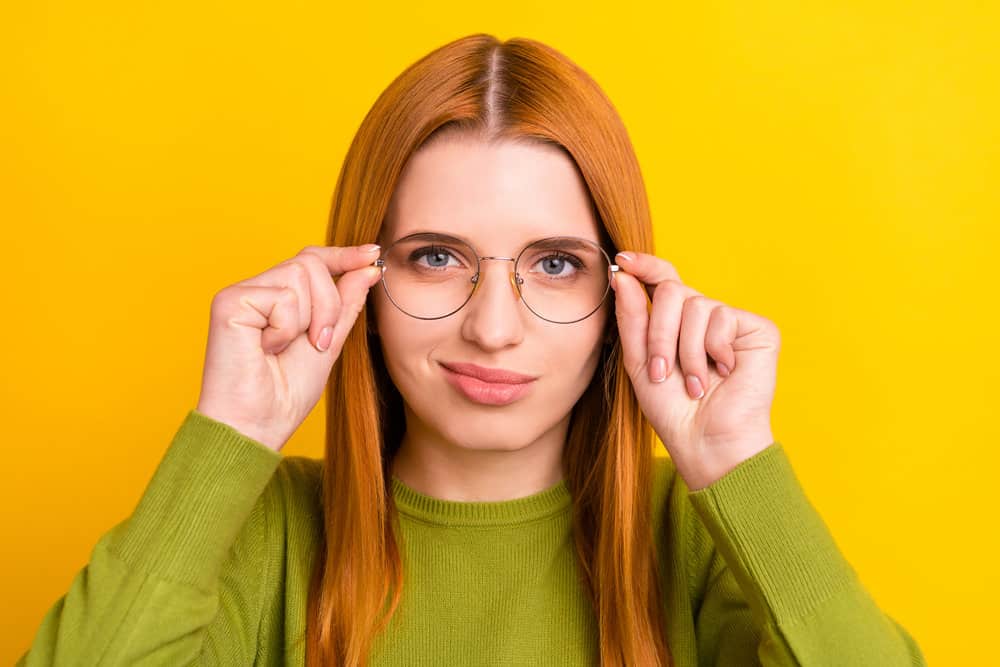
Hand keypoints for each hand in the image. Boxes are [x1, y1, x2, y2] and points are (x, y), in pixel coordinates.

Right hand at [195, 243, 382, 450]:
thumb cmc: (286, 393)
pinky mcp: (229, 302)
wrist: (258, 425)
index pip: (311, 259)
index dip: (343, 255)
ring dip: (308, 319)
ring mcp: (240, 293)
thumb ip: (345, 303)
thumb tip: (367, 266)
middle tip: (318, 342)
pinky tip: (265, 350)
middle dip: (329, 305)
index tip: (373, 254)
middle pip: (311, 263)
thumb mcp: (329, 341)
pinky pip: (283, 297)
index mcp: (276, 297)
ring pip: (300, 274)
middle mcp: (256, 289)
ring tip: (284, 348)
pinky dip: (286, 329)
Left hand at [611, 251, 780, 490]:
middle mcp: (704, 315)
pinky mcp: (758, 328)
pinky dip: (712, 349)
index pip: (662, 279)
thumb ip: (631, 318)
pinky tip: (723, 372)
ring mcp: (731, 320)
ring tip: (694, 383)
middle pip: (670, 291)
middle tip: (663, 371)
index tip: (623, 261)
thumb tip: (623, 275)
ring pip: (694, 305)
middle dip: (659, 334)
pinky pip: (721, 316)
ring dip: (685, 351)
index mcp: (676, 321)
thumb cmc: (672, 409)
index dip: (645, 265)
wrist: (705, 440)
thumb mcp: (639, 361)